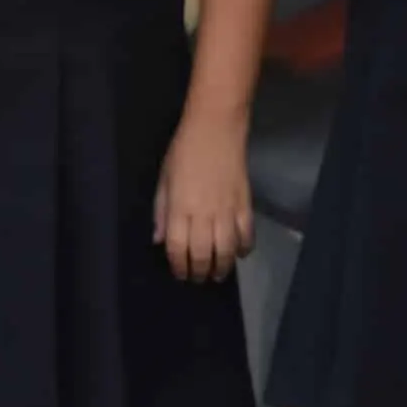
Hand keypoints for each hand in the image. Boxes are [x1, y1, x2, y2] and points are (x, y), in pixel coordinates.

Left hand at [157, 116, 254, 279]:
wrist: (215, 128)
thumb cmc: (183, 151)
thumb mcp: (164, 180)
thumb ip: (161, 212)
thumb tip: (160, 240)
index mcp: (180, 208)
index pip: (178, 249)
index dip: (179, 266)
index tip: (180, 273)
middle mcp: (203, 214)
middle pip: (203, 254)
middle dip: (200, 272)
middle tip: (198, 278)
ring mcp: (227, 210)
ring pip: (226, 250)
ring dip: (222, 267)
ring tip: (218, 273)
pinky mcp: (245, 203)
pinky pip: (247, 233)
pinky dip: (244, 247)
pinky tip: (239, 253)